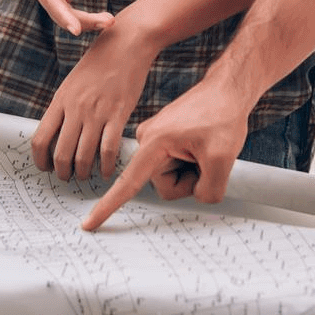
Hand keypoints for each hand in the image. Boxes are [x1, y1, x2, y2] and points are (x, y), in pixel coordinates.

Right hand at [8, 0, 112, 36]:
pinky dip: (82, 15)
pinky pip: (66, 8)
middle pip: (59, 11)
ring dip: (85, 20)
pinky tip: (99, 18)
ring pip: (64, 12)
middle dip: (83, 21)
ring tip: (109, 20)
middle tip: (110, 21)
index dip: (63, 16)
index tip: (77, 30)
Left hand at [32, 21, 154, 181]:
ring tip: (86, 176)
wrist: (126, 43)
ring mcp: (97, 112)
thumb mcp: (73, 82)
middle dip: (62, 172)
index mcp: (61, 99)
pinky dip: (105, 166)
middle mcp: (76, 108)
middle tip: (67, 177)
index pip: (40, 139)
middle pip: (61, 153)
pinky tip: (106, 170)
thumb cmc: (100, 62)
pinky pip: (108, 150)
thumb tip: (59, 133)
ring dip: (83, 173)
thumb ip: (66, 106)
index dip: (40, 160)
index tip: (46, 167)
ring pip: (83, 156)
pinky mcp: (118, 114)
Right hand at [80, 77, 250, 231]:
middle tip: (208, 159)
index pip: (128, 182)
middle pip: (164, 185)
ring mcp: (156, 140)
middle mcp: (148, 141)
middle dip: (189, 181)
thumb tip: (199, 197)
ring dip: (192, 171)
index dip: (108, 206)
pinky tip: (203, 146)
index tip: (87, 224)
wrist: (227, 89)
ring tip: (206, 148)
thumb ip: (209, 190)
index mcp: (154, 143)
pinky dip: (192, 163)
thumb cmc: (222, 115)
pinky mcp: (165, 140)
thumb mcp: (222, 158)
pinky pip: (175, 165)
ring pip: (172, 177)